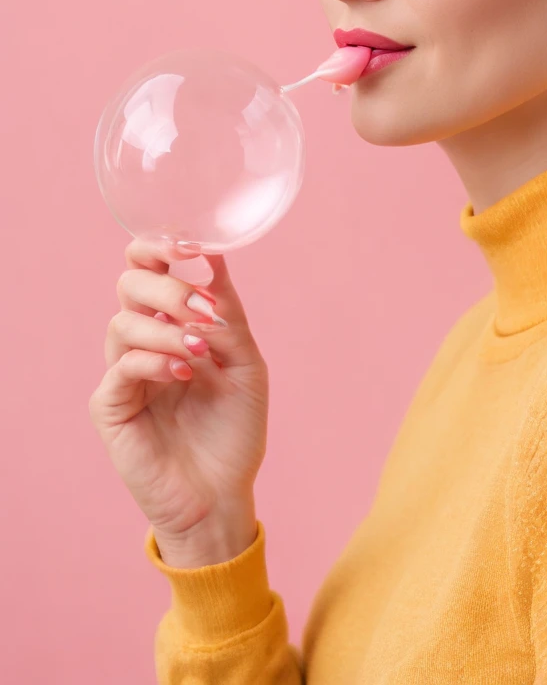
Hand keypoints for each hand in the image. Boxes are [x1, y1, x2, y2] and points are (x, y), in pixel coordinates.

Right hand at [88, 239, 268, 560]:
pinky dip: (155, 361)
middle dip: (167, 285)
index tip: (188, 243)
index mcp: (171, 323)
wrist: (223, 493)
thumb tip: (216, 256)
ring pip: (124, 322)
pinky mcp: (111, 406)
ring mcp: (124, 372)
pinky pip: (121, 367)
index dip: (158, 247)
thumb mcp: (245, 362)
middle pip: (129, 284)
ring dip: (168, 328)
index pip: (148, 269)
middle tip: (201, 306)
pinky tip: (185, 373)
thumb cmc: (234, 429)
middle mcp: (143, 341)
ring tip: (201, 350)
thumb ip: (228, 313)